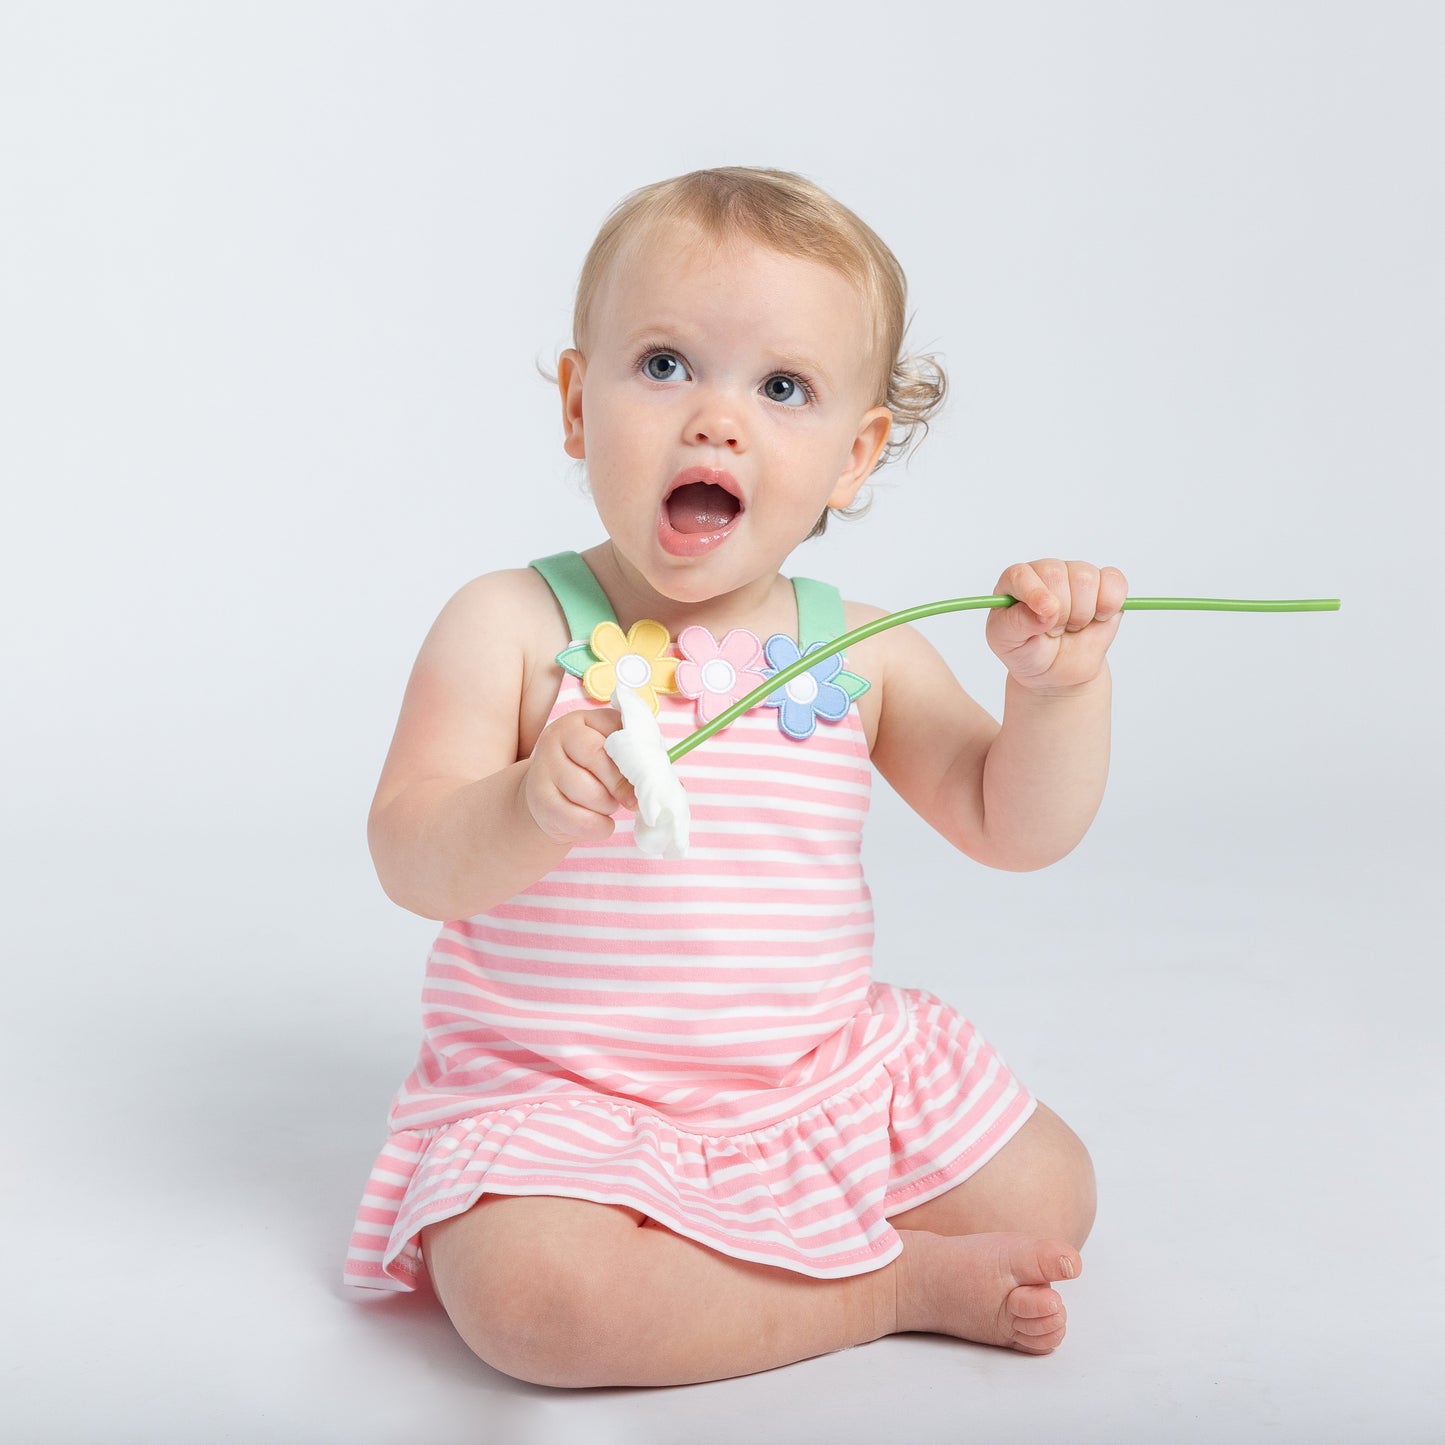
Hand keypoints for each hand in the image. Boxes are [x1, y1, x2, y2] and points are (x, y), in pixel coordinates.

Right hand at [523, 708, 637, 846]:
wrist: (549, 800)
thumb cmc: (590, 774)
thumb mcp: (609, 757)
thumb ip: (634, 759)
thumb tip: (666, 782)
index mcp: (580, 721)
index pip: (614, 732)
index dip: (634, 758)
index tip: (647, 777)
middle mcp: (556, 738)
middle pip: (597, 757)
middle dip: (621, 784)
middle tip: (632, 800)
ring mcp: (543, 769)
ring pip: (590, 793)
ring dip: (609, 807)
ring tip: (607, 806)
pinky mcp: (539, 801)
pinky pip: (580, 820)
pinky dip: (600, 827)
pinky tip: (601, 823)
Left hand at [986, 559, 1127, 690]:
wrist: (1056, 671)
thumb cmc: (1027, 651)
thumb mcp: (1008, 642)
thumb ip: (1018, 623)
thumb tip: (1046, 610)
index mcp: (1015, 582)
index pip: (1020, 575)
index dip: (1034, 592)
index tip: (1046, 613)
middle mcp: (1045, 572)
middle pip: (1057, 575)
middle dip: (1059, 612)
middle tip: (1054, 631)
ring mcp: (1075, 575)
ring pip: (1086, 578)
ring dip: (1082, 613)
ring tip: (1071, 626)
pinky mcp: (1105, 585)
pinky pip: (1114, 582)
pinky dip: (1109, 604)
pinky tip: (1098, 618)